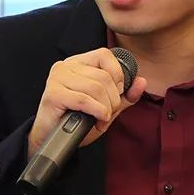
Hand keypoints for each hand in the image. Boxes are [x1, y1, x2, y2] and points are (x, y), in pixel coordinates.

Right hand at [27, 48, 146, 158]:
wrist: (52, 140)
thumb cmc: (76, 120)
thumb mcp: (106, 106)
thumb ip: (125, 95)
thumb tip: (142, 81)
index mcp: (78, 63)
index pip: (105, 54)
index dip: (117, 74)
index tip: (116, 93)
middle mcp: (66, 66)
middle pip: (103, 76)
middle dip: (113, 99)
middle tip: (107, 114)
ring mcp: (57, 78)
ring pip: (96, 88)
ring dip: (105, 108)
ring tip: (100, 119)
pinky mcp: (53, 94)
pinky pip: (84, 99)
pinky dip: (97, 112)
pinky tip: (96, 120)